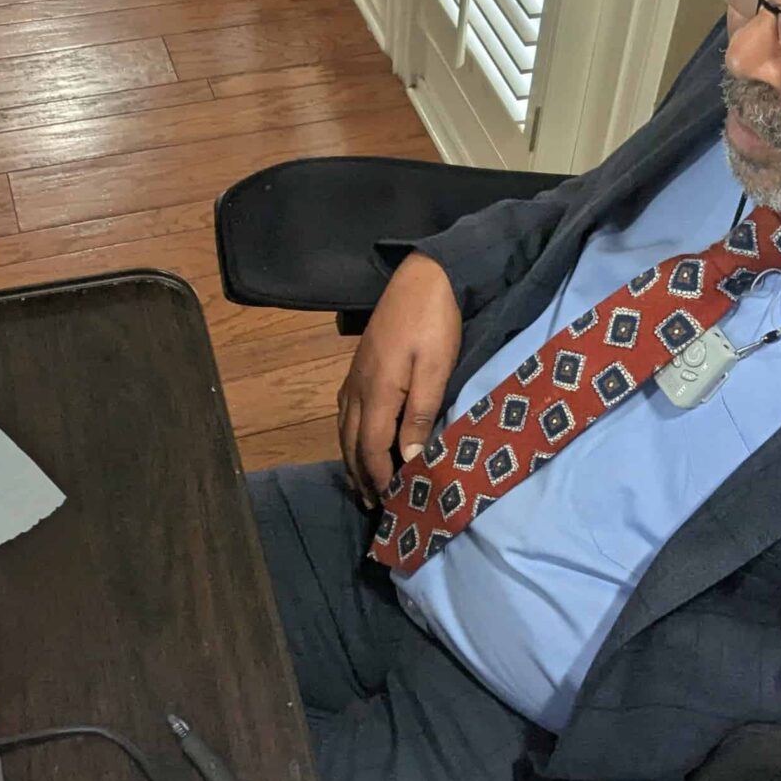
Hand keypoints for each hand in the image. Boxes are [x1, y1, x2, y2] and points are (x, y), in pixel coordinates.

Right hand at [336, 252, 461, 504]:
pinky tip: (357, 438)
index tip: (391, 502)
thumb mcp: (435, 369)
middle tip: (372, 504)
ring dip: (352, 458)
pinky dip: (349, 434)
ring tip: (363, 482)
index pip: (372, 448)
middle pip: (352, 442)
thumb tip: (408, 456)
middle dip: (361, 475)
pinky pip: (345, 410)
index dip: (380, 478)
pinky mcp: (359, 366)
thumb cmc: (434, 323)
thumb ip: (419, 413)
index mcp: (377, 393)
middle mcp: (358, 388)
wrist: (423, 276)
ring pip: (344, 428)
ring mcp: (354, 376)